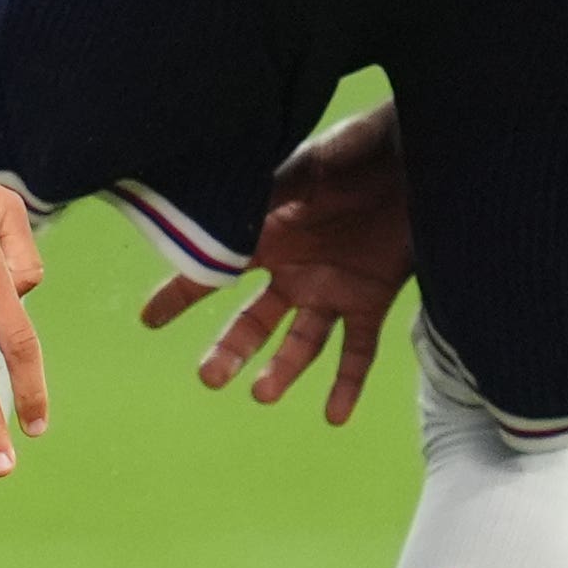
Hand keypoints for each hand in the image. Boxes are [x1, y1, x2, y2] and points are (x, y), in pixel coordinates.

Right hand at [138, 104, 410, 423]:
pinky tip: (334, 417)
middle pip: (254, 321)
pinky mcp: (373, 298)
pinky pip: (359, 350)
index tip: (150, 320)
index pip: (215, 271)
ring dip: (282, 371)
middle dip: (231, 350)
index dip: (180, 295)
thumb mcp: (310, 167)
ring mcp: (333, 287)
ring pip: (302, 342)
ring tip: (262, 395)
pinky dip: (348, 383)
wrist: (418, 153)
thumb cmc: (359, 149)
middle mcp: (295, 269)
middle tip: (211, 377)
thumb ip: (273, 193)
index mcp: (269, 234)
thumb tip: (234, 213)